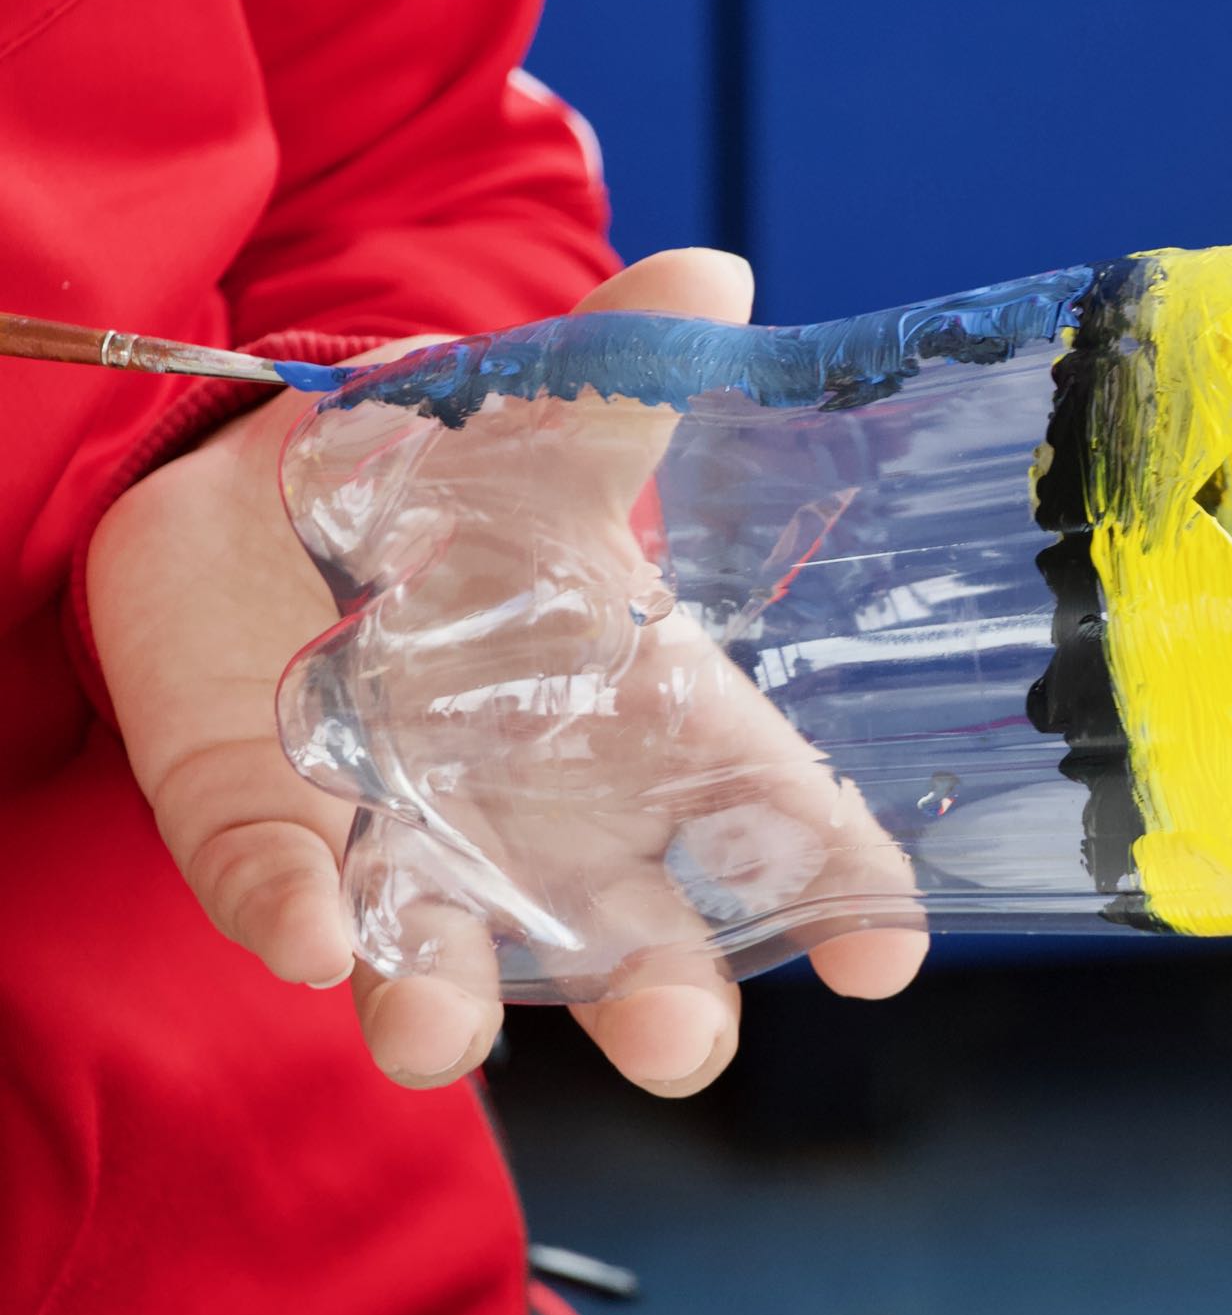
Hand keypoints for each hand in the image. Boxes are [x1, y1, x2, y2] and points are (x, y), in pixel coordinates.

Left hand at [89, 249, 927, 1093]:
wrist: (261, 511)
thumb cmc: (449, 499)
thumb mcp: (535, 432)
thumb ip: (623, 375)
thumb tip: (719, 272)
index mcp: (643, 723)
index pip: (770, 817)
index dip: (838, 888)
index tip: (887, 952)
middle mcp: (548, 818)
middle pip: (630, 937)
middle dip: (660, 996)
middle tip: (686, 1043)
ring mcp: (412, 843)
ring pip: (451, 957)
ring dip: (450, 1003)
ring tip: (436, 1040)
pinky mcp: (275, 841)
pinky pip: (289, 897)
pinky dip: (297, 918)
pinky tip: (307, 934)